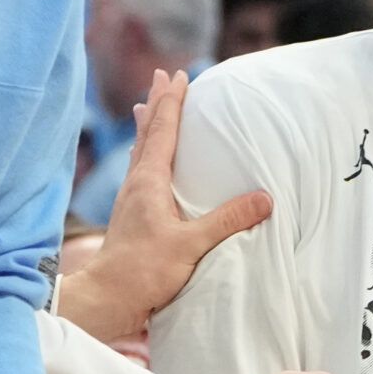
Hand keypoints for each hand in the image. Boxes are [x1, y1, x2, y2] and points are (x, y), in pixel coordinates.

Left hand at [55, 69, 272, 343]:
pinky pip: (138, 169)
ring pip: (140, 149)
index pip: (163, 130)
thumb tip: (265, 198)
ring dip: (147, 124)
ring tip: (144, 106)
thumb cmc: (144, 270)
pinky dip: (143, 151)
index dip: (172, 102)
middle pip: (147, 132)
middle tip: (160, 76)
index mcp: (149, 180)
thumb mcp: (191, 245)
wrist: (108, 297)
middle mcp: (136, 182)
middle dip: (156, 102)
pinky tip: (143, 160)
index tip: (178, 76)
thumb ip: (227, 220)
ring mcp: (130, 197)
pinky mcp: (129, 213)